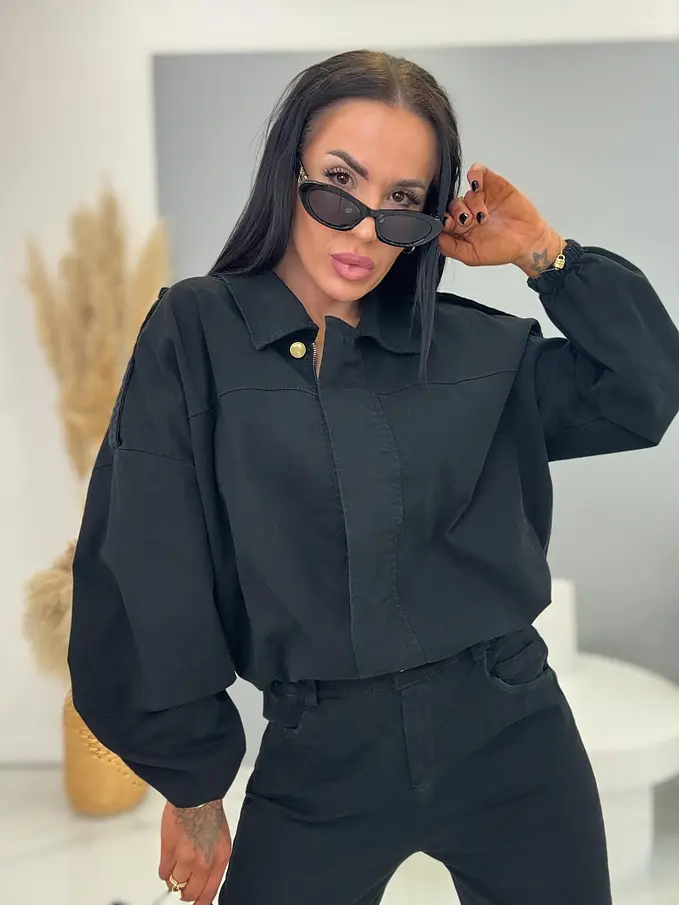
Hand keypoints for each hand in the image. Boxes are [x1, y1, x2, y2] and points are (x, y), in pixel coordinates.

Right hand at [159, 800, 231, 903]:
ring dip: (174, 877)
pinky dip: (164, 870)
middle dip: (185, 891)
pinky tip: (168, 863)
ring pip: (175, 882)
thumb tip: (205, 877)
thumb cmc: (209, 812)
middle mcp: (203, 862)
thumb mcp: (220, 840)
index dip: (201, 902)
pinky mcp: (168, 851)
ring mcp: (184, 858)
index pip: (209, 892)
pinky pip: (163, 872)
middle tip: (183, 886)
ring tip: (176, 866)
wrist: (197, 795)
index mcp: (219, 859)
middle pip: (190, 892)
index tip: (197, 904)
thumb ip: (214, 860)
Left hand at [439, 164, 562, 275]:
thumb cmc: (503, 249)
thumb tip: (434, 238)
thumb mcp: (472, 256)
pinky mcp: (492, 183)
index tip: (450, 225)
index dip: (443, 221)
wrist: (529, 241)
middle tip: (470, 223)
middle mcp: (467, 211)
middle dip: (458, 213)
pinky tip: (478, 184)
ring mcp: (479, 196)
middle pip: (451, 205)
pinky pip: (477, 172)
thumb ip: (451, 248)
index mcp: (460, 229)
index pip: (442, 220)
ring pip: (464, 192)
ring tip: (484, 217)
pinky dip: (474, 174)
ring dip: (472, 204)